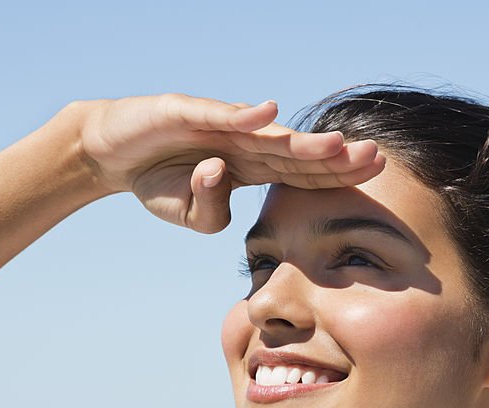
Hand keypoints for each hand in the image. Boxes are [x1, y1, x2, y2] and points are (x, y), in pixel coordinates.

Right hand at [75, 94, 385, 232]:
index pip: (302, 172)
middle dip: (337, 157)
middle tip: (377, 158)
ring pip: (266, 133)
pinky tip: (268, 114)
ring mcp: (217, 123)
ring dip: (301, 140)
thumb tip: (223, 174)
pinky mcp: (185, 110)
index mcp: (251, 167)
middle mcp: (243, 141)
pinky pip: (216, 114)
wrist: (112, 154)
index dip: (337, 173)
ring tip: (337, 145)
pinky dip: (241, 115)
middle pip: (296, 152)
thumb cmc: (159, 182)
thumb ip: (214, 212)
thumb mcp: (191, 215)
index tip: (375, 173)